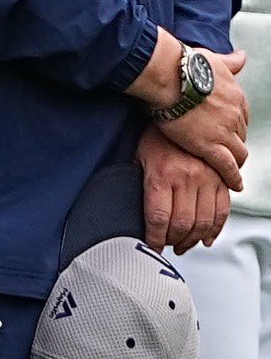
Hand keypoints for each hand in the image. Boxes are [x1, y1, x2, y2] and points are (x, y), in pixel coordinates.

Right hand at [128, 30, 248, 189]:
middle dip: (232, 142)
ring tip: (230, 170)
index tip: (227, 129)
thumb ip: (229, 61)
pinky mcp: (210, 146)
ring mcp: (224, 132)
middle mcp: (236, 115)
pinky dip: (232, 177)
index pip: (241, 117)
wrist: (170, 74)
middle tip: (223, 148)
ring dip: (235, 161)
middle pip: (240, 135)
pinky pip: (228, 167)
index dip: (233, 125)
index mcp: (235, 96)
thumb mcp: (214, 58)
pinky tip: (234, 184)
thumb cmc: (185, 64)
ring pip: (238, 153)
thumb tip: (241, 56)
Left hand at [136, 125, 230, 253]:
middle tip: (167, 246)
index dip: (154, 239)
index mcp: (162, 175)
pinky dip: (215, 229)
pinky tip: (206, 238)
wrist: (181, 111)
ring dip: (193, 240)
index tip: (151, 247)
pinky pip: (222, 211)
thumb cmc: (155, 135)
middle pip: (182, 224)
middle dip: (173, 241)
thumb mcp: (139, 157)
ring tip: (183, 245)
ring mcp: (207, 179)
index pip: (158, 218)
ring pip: (203, 222)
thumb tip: (136, 213)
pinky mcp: (220, 179)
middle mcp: (187, 178)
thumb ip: (139, 184)